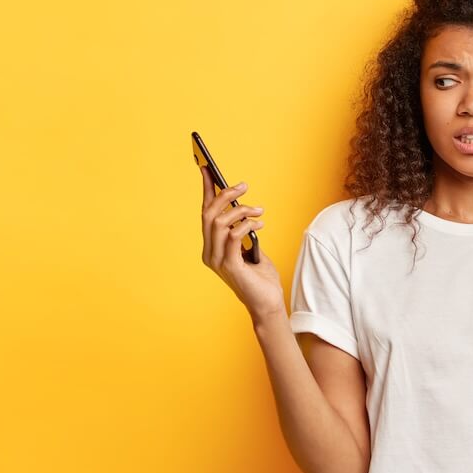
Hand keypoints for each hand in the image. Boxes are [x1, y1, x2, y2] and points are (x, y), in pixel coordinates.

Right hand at [199, 166, 285, 320]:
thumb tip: (240, 204)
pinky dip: (245, 225)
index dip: (206, 190)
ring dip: (240, 210)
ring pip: (219, 223)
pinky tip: (259, 223)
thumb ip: (241, 229)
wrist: (267, 303)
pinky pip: (233, 236)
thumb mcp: (250, 247)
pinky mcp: (229, 266)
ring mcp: (217, 261)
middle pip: (208, 215)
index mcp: (211, 248)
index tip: (207, 169)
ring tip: (258, 210)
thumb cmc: (260, 277)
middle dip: (224, 195)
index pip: (205, 214)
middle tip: (243, 186)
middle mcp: (209, 253)